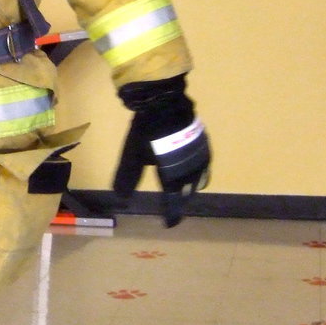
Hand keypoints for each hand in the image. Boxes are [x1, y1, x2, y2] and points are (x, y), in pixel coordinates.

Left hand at [114, 75, 210, 227]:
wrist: (164, 101)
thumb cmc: (146, 128)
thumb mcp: (133, 153)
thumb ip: (129, 175)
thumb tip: (122, 197)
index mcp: (172, 172)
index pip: (172, 199)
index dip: (171, 212)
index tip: (170, 224)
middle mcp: (189, 166)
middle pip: (187, 189)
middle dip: (182, 199)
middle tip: (177, 208)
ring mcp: (197, 152)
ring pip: (199, 176)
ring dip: (193, 186)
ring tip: (190, 193)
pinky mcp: (201, 140)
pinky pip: (204, 162)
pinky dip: (201, 171)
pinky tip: (198, 169)